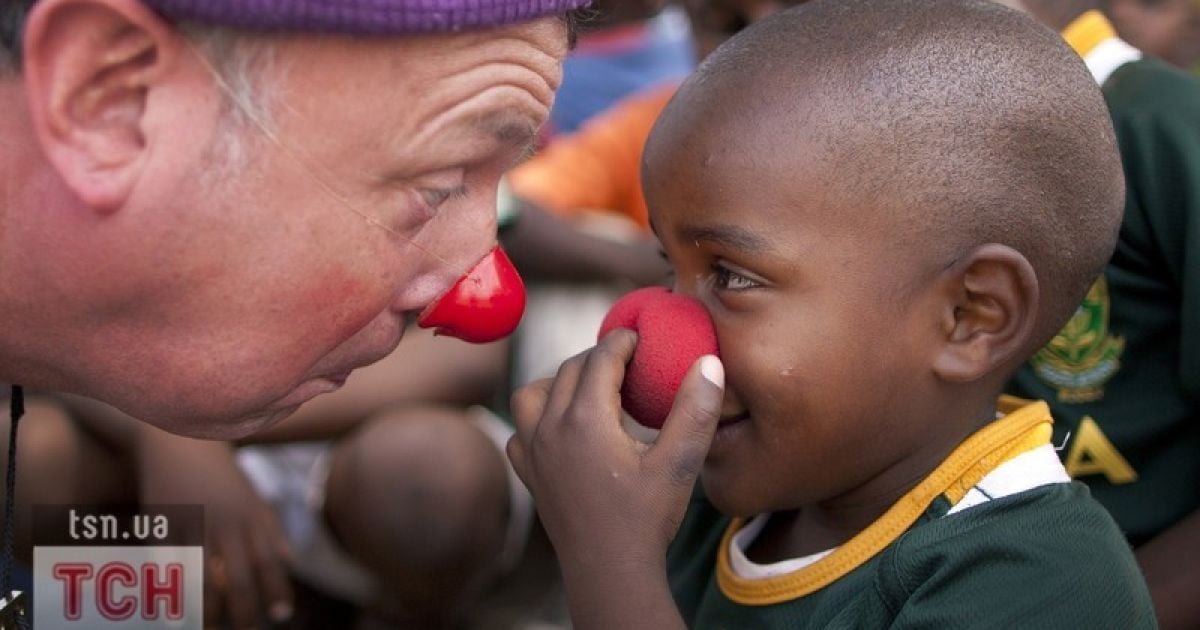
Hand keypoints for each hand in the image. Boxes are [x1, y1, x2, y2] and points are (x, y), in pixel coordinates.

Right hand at [136, 426, 292, 628]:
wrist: (180, 441)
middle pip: (239, 578)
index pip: (271, 561)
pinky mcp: (163, 529)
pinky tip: (179, 613)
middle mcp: (226, 524)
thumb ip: (271, 528)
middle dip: (245, 611)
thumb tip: (289, 560)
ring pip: (203, 582)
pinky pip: (170, 570)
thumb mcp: (252, 496)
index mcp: (252, 516)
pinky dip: (175, 594)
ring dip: (209, 613)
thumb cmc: (220, 475)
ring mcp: (193, 527)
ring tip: (213, 628)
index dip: (277, 590)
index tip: (282, 614)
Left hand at [507, 329, 723, 572]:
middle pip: (570, 369)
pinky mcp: (529, 473)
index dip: (623, 340)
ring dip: (560, 382)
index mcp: (586, 418)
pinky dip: (538, 417)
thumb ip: (695, 410)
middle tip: (629, 362)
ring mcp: (533, 451)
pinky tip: (564, 429)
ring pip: (533, 392)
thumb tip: (709, 362)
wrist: (609, 572)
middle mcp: (551, 427)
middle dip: (599, 358)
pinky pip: (521, 428)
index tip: (642, 336)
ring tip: (592, 390)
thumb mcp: (679, 464)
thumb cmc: (646, 519)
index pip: (601, 357)